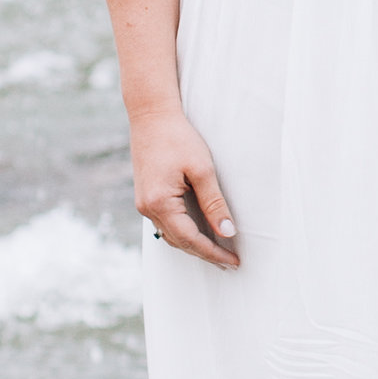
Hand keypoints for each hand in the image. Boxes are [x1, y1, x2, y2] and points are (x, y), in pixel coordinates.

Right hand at [130, 107, 239, 269]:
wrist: (151, 115)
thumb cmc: (178, 138)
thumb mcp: (202, 169)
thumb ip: (214, 203)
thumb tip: (227, 232)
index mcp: (160, 203)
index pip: (190, 239)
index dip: (213, 253)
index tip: (233, 262)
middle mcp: (147, 208)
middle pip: (179, 242)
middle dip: (205, 253)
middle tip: (230, 263)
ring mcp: (144, 203)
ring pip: (170, 235)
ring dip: (193, 245)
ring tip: (218, 251)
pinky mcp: (146, 196)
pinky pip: (165, 223)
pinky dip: (183, 231)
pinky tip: (198, 231)